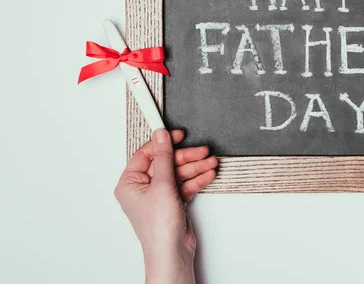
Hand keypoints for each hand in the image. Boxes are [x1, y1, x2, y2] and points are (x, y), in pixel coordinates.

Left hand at [114, 129, 217, 283]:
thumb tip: (161, 136)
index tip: (178, 134)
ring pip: (179, 173)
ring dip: (196, 167)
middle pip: (167, 162)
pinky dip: (197, 179)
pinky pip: (185, 184)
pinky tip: (207, 174)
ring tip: (210, 163)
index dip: (164, 143)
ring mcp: (159, 195)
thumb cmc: (158, 228)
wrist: (172, 252)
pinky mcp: (173, 201)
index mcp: (130, 183)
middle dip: (187, 157)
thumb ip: (164, 158)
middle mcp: (143, 188)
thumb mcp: (161, 185)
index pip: (147, 154)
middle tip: (202, 151)